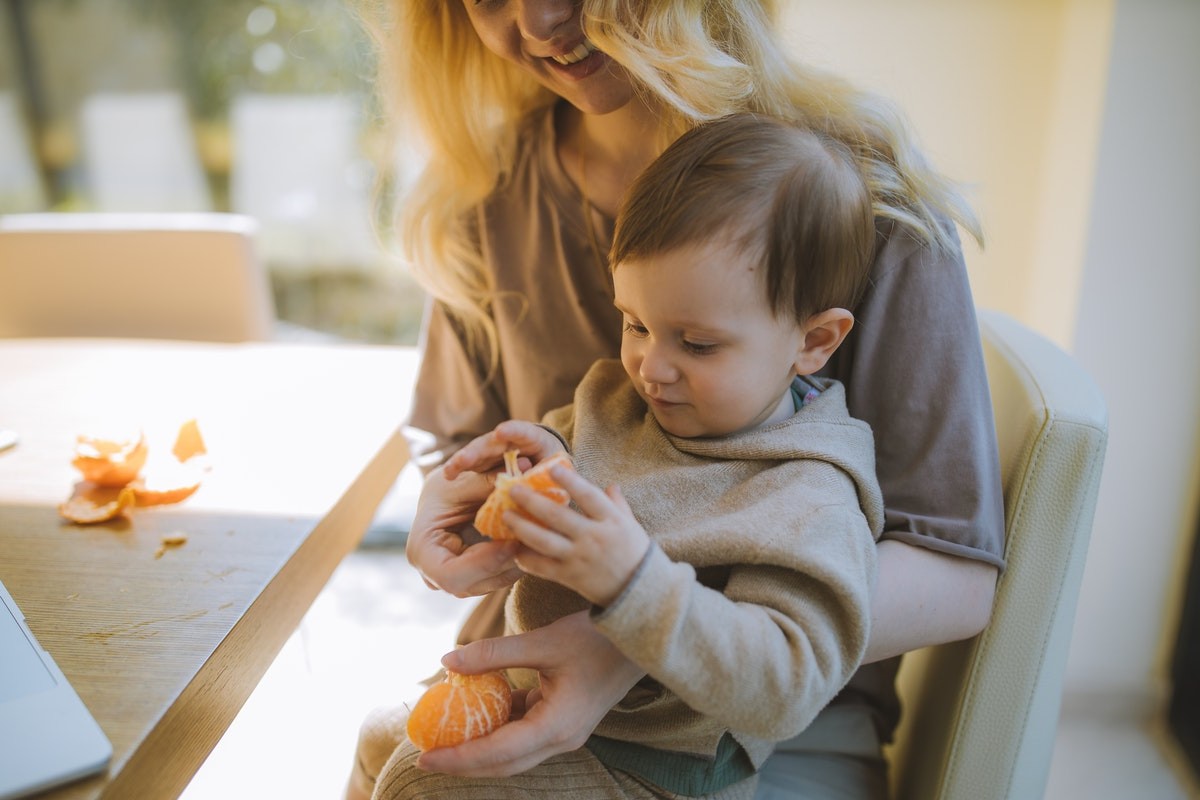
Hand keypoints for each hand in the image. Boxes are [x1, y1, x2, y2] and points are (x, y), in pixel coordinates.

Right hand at [406, 464, 522, 596]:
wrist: (443, 498)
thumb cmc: (448, 486)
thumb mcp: (463, 481)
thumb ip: (487, 482)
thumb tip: (522, 470)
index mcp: (422, 551)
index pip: (450, 575)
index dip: (484, 563)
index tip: (512, 543)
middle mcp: (433, 574)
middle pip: (473, 583)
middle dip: (505, 564)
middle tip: (532, 541)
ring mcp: (454, 581)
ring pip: (490, 584)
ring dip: (516, 564)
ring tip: (536, 539)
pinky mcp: (473, 579)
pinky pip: (498, 578)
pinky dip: (517, 562)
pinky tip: (532, 543)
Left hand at [415, 611, 644, 776]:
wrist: (642, 635)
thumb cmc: (597, 637)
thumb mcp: (543, 641)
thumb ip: (494, 654)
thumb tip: (446, 662)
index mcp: (558, 726)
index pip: (498, 752)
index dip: (459, 758)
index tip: (424, 756)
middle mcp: (562, 738)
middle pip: (504, 763)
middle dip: (463, 764)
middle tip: (425, 757)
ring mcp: (565, 731)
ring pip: (513, 752)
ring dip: (479, 748)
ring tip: (443, 737)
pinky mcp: (564, 719)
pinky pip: (524, 732)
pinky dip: (498, 727)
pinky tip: (475, 711)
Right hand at [443, 420, 565, 479]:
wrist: (549, 475)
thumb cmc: (553, 474)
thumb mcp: (551, 476)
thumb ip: (538, 478)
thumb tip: (523, 481)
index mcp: (535, 440)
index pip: (524, 432)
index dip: (513, 431)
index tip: (500, 432)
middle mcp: (512, 441)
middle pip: (493, 443)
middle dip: (478, 450)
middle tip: (465, 459)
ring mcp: (496, 449)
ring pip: (478, 451)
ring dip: (464, 460)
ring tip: (451, 471)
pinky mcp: (486, 461)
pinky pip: (473, 464)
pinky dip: (460, 468)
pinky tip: (449, 475)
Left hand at [507, 466, 649, 607]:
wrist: (639, 593)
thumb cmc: (635, 553)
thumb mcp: (631, 524)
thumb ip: (618, 504)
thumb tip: (610, 485)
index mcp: (612, 521)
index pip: (589, 495)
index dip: (570, 481)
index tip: (552, 468)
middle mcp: (593, 537)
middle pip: (557, 516)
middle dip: (532, 501)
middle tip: (514, 489)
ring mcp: (579, 558)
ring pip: (544, 541)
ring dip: (522, 527)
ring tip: (506, 516)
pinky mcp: (570, 577)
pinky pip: (542, 567)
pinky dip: (526, 558)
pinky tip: (513, 548)